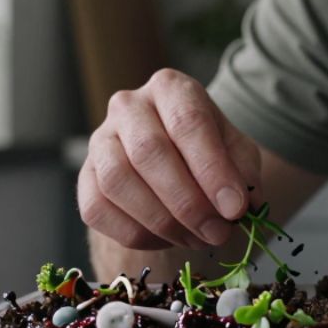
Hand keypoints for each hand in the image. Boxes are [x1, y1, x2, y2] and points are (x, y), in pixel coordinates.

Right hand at [78, 69, 261, 250]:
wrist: (173, 163)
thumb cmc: (208, 152)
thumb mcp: (237, 152)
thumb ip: (243, 173)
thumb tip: (241, 205)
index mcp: (171, 88)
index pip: (188, 123)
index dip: (212, 170)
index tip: (235, 209)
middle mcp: (129, 106)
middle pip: (149, 152)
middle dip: (188, 202)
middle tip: (218, 233)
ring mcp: (99, 140)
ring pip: (118, 182)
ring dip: (162, 221)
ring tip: (197, 238)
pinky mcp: (84, 176)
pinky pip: (97, 210)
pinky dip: (135, 233)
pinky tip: (166, 239)